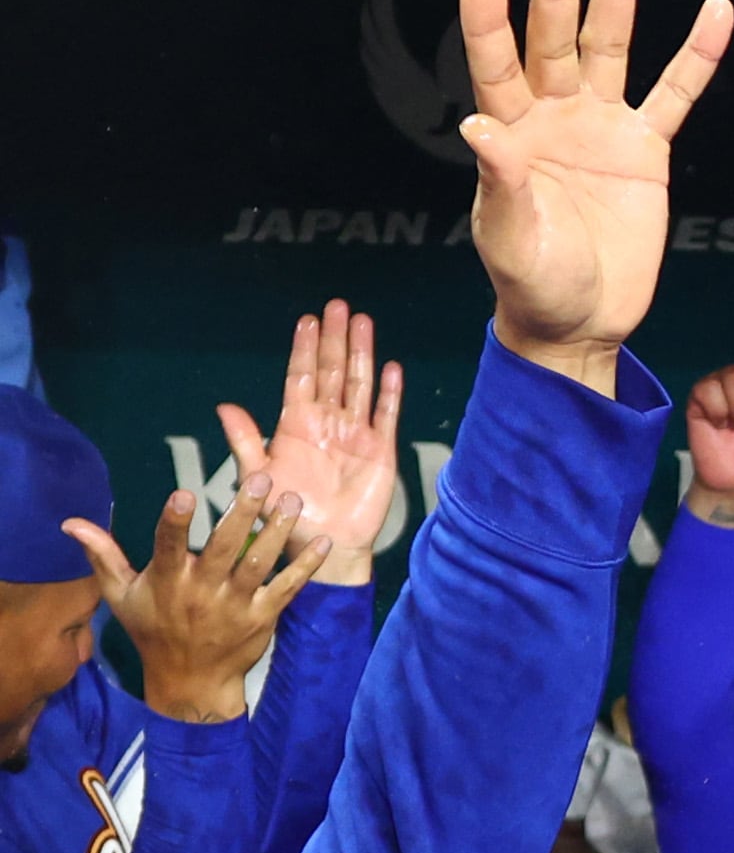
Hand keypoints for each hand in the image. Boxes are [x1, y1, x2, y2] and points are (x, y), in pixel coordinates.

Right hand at [77, 483, 319, 722]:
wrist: (190, 681)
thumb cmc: (152, 630)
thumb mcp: (121, 595)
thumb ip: (102, 555)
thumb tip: (71, 521)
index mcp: (167, 581)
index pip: (168, 546)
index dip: (176, 521)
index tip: (185, 494)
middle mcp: (202, 591)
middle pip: (224, 548)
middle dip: (243, 514)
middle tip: (261, 480)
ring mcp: (235, 605)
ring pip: (260, 564)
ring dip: (278, 533)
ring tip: (293, 501)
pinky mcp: (263, 617)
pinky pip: (288, 588)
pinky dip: (306, 566)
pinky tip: (323, 542)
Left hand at [222, 303, 402, 584]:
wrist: (326, 545)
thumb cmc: (287, 516)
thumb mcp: (258, 476)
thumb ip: (246, 440)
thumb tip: (224, 407)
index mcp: (296, 425)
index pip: (300, 377)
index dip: (304, 348)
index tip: (308, 320)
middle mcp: (326, 423)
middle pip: (331, 372)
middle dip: (335, 339)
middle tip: (338, 306)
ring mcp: (355, 435)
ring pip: (359, 385)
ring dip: (361, 354)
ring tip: (363, 322)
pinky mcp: (381, 451)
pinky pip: (386, 415)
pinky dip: (389, 392)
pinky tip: (390, 368)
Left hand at [461, 0, 733, 392]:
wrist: (581, 320)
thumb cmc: (531, 283)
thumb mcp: (507, 239)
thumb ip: (499, 182)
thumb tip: (479, 129)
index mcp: (509, 133)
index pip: (494, 65)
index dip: (488, 23)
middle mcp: (553, 115)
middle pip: (554, 40)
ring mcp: (602, 126)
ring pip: (609, 48)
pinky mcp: (647, 150)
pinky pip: (677, 94)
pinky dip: (698, 56)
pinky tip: (716, 14)